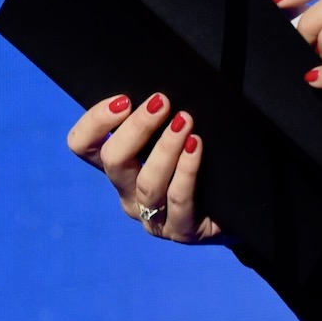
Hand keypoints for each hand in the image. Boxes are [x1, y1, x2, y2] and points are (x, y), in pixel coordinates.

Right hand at [66, 92, 220, 244]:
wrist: (238, 212)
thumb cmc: (204, 167)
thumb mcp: (175, 140)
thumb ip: (161, 120)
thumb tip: (161, 90)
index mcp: (119, 168)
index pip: (83, 146)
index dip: (95, 123)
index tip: (123, 100)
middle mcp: (129, 192)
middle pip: (114, 162)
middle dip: (136, 128)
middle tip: (161, 102)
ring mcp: (153, 216)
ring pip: (148, 182)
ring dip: (165, 148)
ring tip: (184, 121)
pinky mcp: (182, 230)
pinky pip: (179, 201)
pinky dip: (187, 171)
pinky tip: (196, 147)